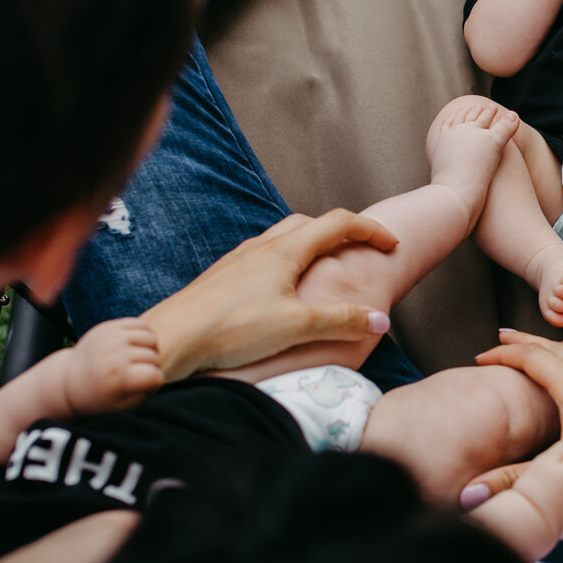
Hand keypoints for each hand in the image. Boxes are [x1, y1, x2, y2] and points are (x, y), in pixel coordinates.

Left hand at [62, 318, 163, 416]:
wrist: (68, 379)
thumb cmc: (96, 396)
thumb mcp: (119, 406)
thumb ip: (143, 394)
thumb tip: (156, 379)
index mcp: (118, 376)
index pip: (155, 376)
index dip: (155, 385)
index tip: (147, 389)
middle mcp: (115, 353)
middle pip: (153, 357)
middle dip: (152, 368)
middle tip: (141, 376)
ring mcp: (112, 337)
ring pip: (150, 338)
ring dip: (151, 350)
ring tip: (141, 359)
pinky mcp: (109, 326)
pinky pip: (140, 324)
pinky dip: (145, 334)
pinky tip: (139, 346)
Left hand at [143, 210, 396, 379]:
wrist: (170, 338)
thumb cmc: (230, 329)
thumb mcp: (295, 326)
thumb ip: (341, 321)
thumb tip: (380, 320)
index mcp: (286, 251)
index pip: (339, 223)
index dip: (371, 230)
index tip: (392, 245)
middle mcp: (263, 246)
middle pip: (311, 224)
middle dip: (342, 233)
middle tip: (360, 253)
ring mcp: (240, 259)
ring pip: (284, 238)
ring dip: (311, 245)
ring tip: (325, 270)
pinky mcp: (224, 276)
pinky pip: (264, 256)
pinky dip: (287, 261)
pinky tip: (282, 291)